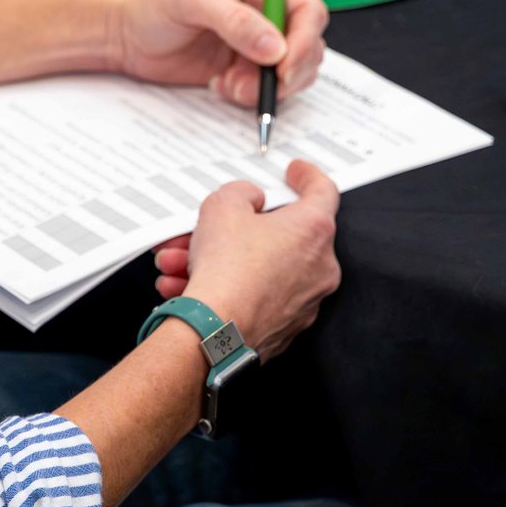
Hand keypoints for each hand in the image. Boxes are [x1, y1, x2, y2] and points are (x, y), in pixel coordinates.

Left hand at [103, 0, 327, 108]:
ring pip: (291, 72)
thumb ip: (234, 20)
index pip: (307, 11)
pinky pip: (266, 88)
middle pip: (307, 45)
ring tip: (231, 85)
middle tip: (263, 85)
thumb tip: (273, 46)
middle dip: (288, 71)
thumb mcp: (192, 1)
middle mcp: (266, 10)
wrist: (125, 33)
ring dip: (267, 87)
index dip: (303, 41)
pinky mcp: (244, 67)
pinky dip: (251, 95)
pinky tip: (222, 86)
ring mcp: (257, 41)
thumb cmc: (152, 3)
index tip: (285, 66)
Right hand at [150, 160, 341, 360]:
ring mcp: (305, 301)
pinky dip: (228, 289)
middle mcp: (319, 267)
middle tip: (209, 227)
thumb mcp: (222, 206)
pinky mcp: (285, 327)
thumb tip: (248, 202)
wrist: (215, 333)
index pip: (323, 191)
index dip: (307, 176)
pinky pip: (256, 297)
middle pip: (279, 235)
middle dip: (235, 231)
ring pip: (261, 269)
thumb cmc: (226, 272)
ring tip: (182, 262)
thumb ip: (241, 193)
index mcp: (314, 230)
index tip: (295, 172)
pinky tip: (190, 286)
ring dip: (221, 261)